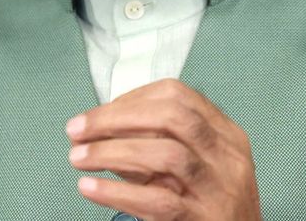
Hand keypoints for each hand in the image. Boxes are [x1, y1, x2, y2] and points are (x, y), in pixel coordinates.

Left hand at [66, 78, 261, 219]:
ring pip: (165, 154)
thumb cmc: (212, 209)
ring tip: (78, 158)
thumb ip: (156, 145)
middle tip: (78, 129)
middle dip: (116, 118)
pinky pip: (158, 201)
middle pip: (172, 117)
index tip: (100, 113)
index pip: (178, 96)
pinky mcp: (203, 220)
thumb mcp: (195, 168)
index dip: (132, 99)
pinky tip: (91, 188)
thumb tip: (101, 130)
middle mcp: (228, 157)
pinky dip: (118, 193)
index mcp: (226, 135)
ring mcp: (219, 189)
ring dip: (112, 152)